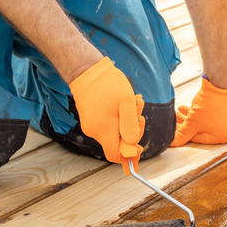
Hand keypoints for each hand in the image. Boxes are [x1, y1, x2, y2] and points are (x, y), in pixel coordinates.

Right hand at [69, 57, 144, 173]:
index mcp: (104, 130)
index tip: (139, 146)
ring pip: (113, 133)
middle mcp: (94, 132)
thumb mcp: (126, 103)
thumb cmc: (108, 84)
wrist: (87, 70)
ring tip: (131, 102)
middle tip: (138, 111)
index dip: (129, 154)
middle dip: (131, 131)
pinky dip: (117, 118)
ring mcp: (90, 126)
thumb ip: (130, 126)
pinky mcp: (89, 120)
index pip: (115, 155)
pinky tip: (122, 103)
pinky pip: (107, 126)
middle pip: (117, 144)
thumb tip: (133, 145)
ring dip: (126, 121)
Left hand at [170, 77, 226, 146]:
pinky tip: (186, 109)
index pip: (198, 139)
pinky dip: (199, 114)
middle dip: (186, 124)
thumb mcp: (192, 122)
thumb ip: (181, 134)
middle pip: (201, 131)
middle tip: (175, 119)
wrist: (219, 83)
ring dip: (190, 118)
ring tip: (179, 112)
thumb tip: (172, 143)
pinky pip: (210, 117)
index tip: (174, 128)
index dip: (184, 133)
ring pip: (204, 123)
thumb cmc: (210, 103)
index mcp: (223, 138)